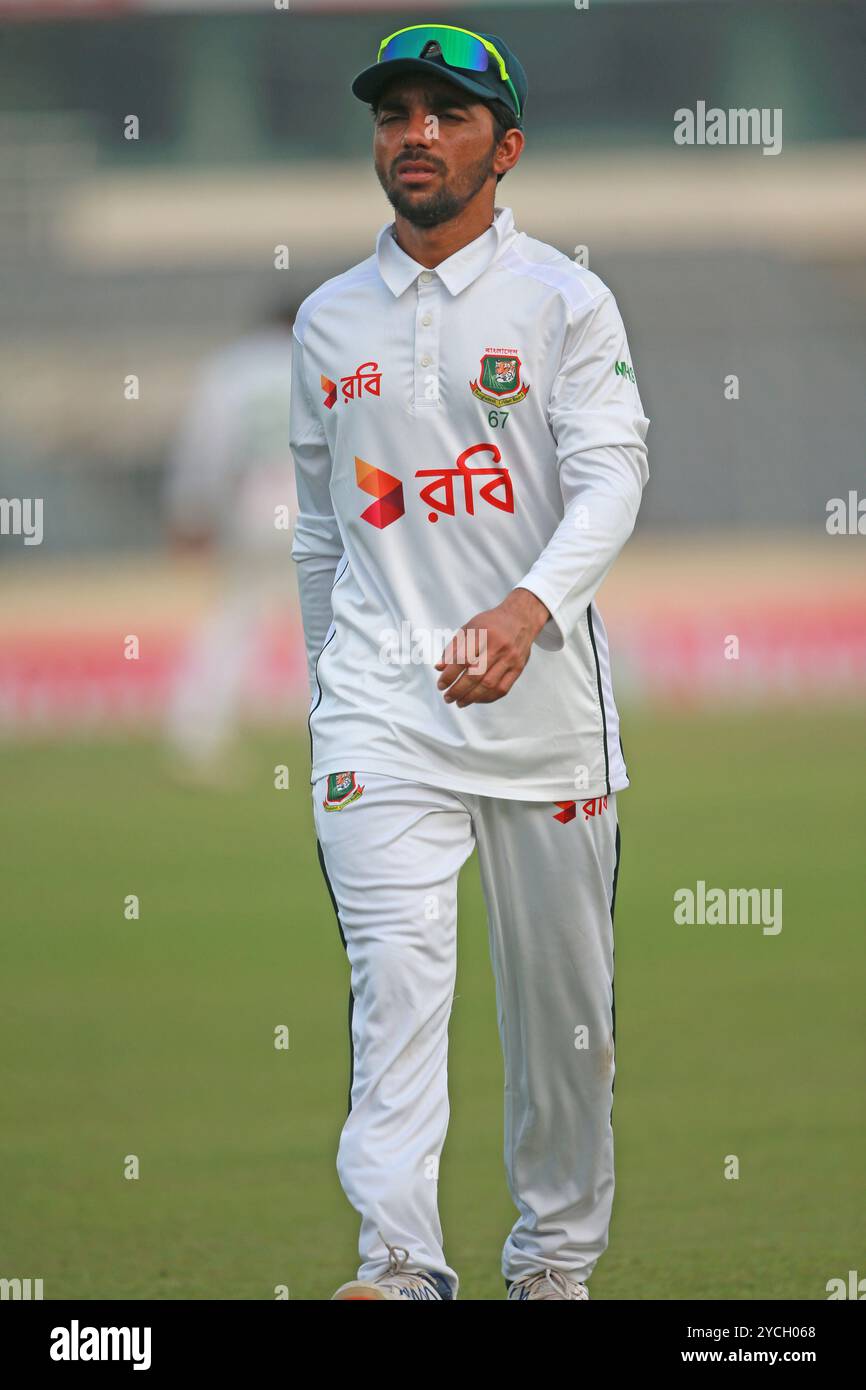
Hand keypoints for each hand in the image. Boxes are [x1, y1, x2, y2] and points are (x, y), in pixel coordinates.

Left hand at [434, 588, 550, 707]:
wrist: (521, 617)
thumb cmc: (492, 622)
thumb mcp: (469, 627)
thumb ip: (453, 648)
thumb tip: (439, 668)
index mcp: (483, 634)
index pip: (463, 659)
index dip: (449, 675)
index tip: (441, 685)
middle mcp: (498, 647)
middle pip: (475, 675)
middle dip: (458, 690)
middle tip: (447, 697)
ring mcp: (510, 659)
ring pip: (489, 685)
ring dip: (471, 697)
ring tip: (459, 702)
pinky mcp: (518, 668)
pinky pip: (502, 689)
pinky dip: (487, 698)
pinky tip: (476, 699)